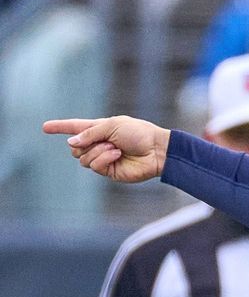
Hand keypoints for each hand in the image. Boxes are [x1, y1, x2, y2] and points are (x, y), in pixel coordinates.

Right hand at [43, 116, 170, 182]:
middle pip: (75, 148)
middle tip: (105, 140)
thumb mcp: (112, 125)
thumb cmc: (138, 133)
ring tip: (115, 148)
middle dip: (86, 144)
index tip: (45, 127)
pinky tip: (117, 155)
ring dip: (98, 151)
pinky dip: (104, 159)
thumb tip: (70, 144)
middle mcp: (98, 144)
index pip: (75, 128)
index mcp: (99, 129)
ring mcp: (103, 158)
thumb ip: (89, 133)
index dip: (60, 127)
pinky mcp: (109, 171)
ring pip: (82, 159)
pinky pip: (94, 166)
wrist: (156, 150)